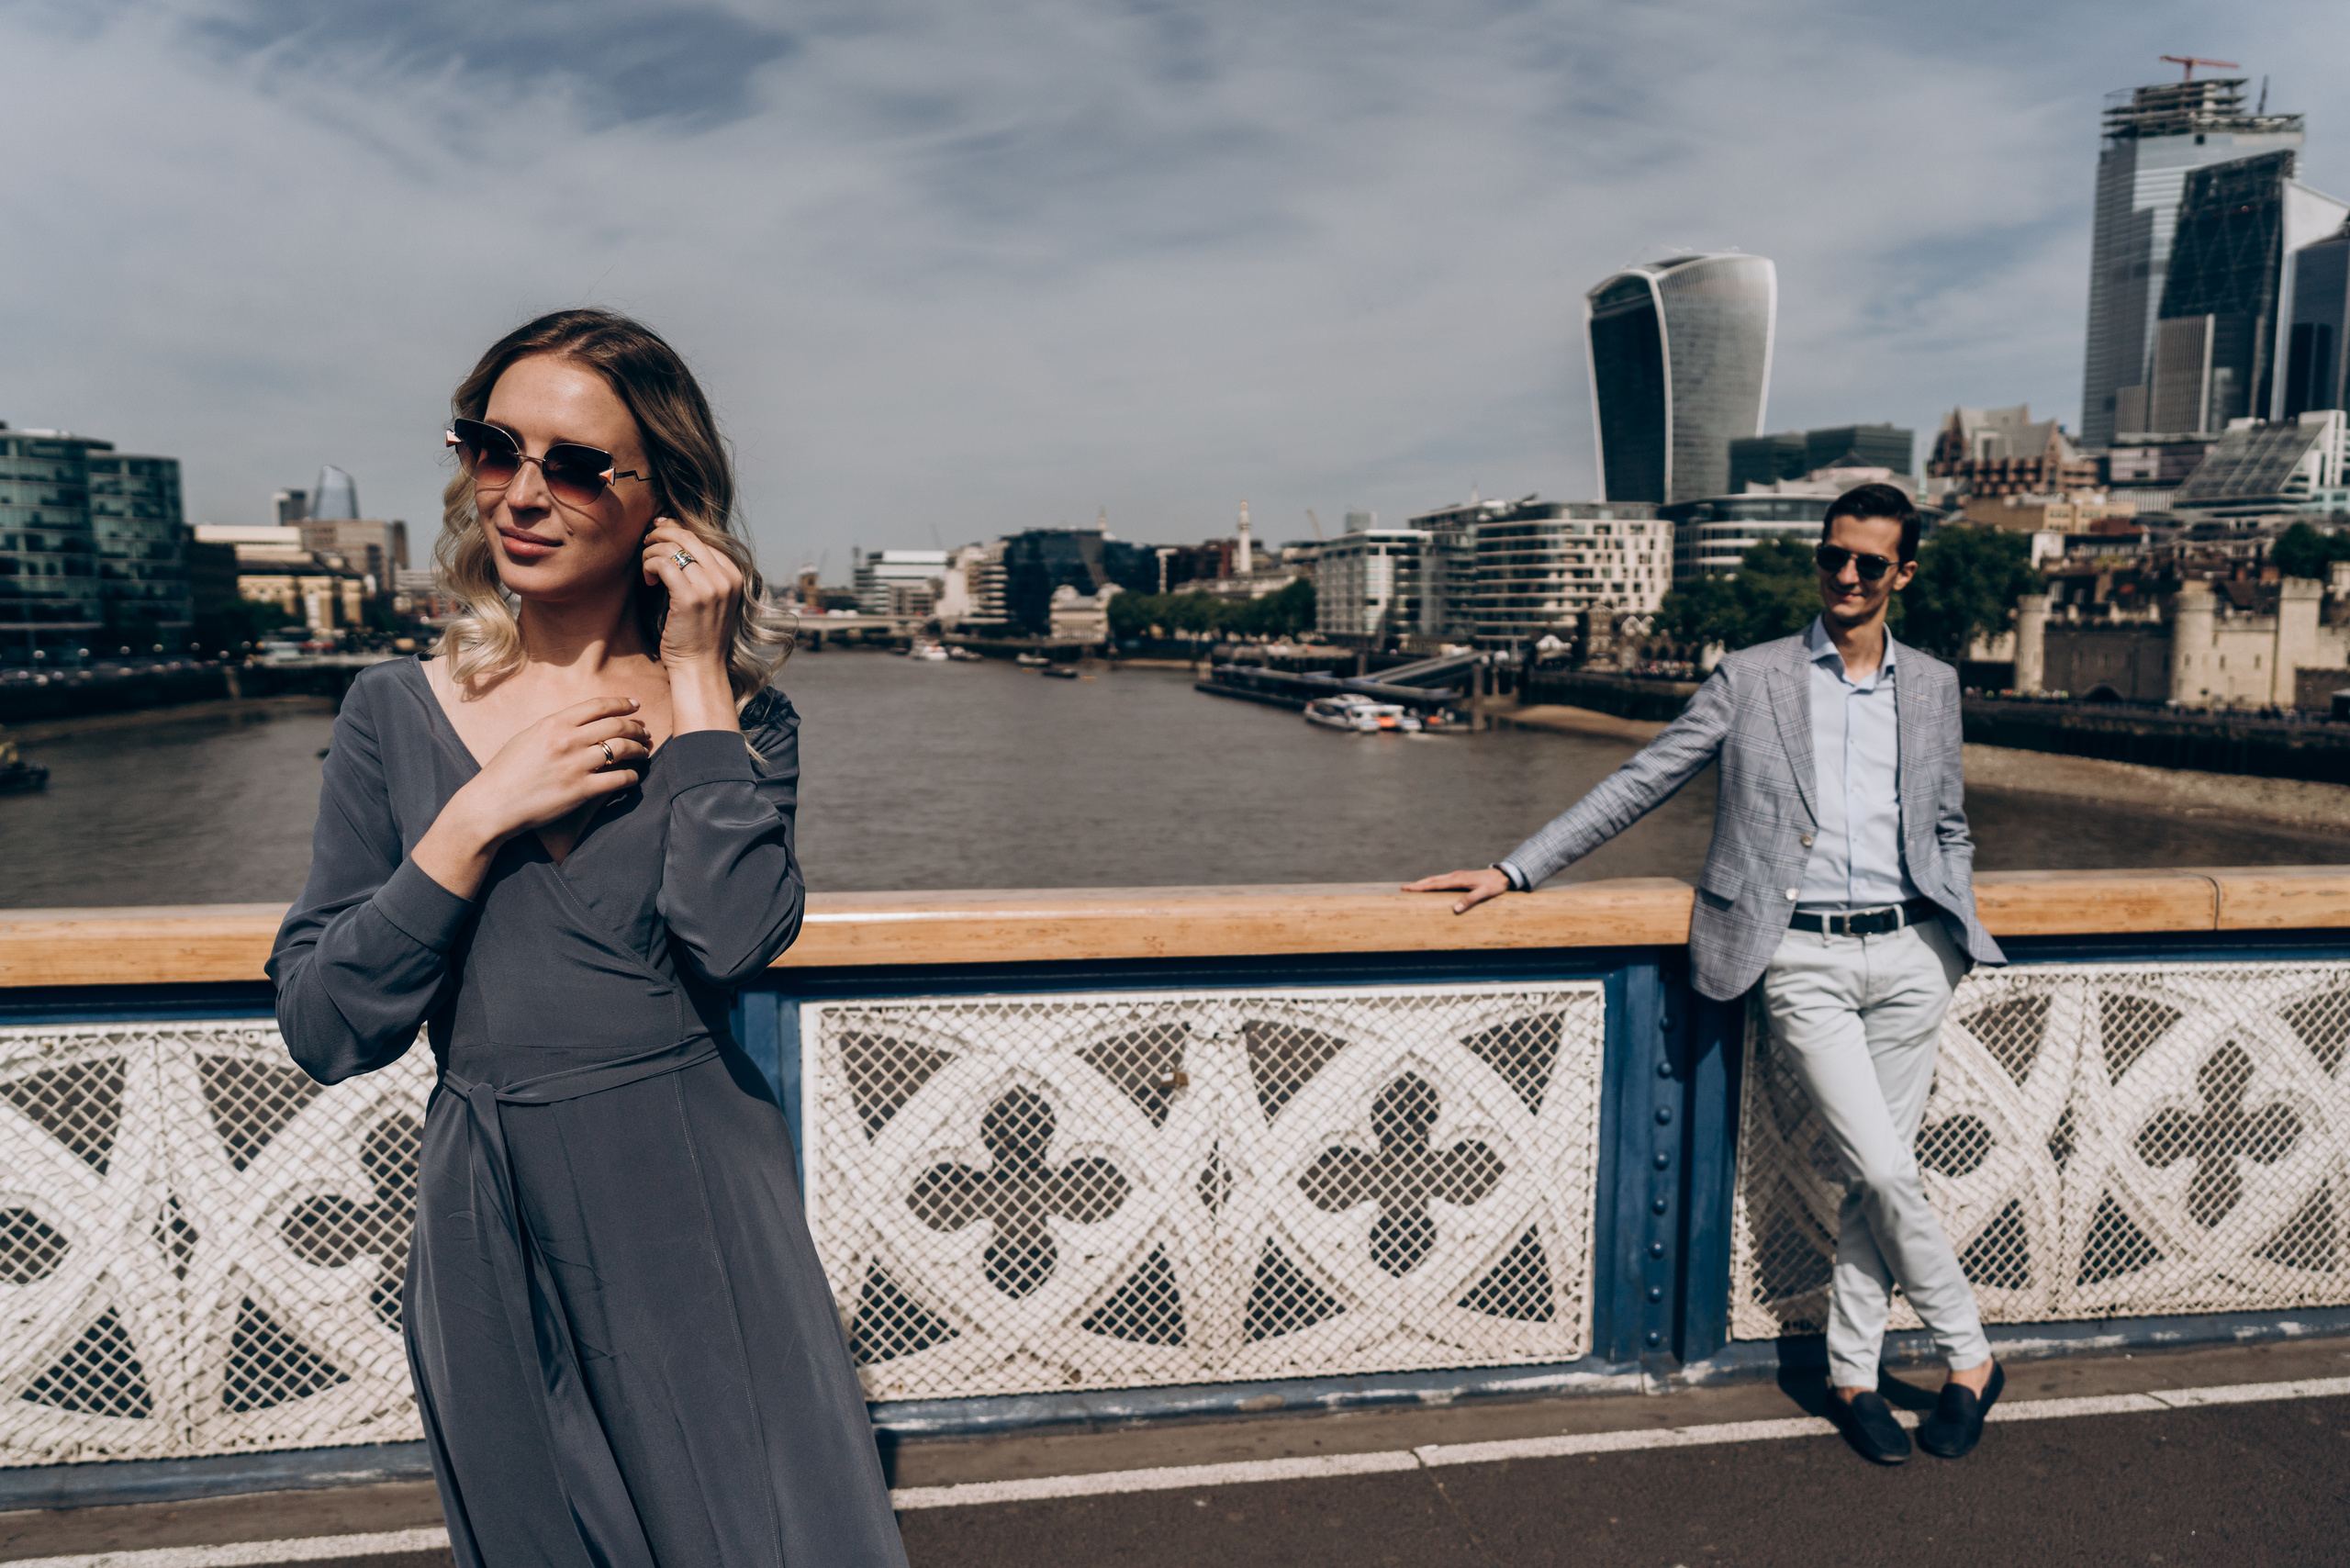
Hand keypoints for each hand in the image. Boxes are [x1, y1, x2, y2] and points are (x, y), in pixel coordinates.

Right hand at [413, 698, 650, 897]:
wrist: (491, 804)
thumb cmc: (504, 772)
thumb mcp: (527, 738)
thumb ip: (554, 728)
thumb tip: (579, 723)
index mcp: (554, 723)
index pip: (598, 706)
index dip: (621, 704)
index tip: (635, 706)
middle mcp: (567, 740)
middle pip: (616, 725)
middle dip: (636, 727)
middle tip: (645, 732)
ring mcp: (576, 765)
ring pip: (622, 749)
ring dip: (639, 750)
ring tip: (644, 752)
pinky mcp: (581, 790)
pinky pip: (619, 779)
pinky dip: (632, 776)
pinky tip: (634, 777)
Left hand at [642, 519, 743, 672]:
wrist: (700, 666)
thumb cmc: (699, 633)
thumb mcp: (711, 597)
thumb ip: (702, 571)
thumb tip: (675, 538)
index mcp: (734, 575)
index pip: (702, 539)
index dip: (676, 530)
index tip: (659, 534)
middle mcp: (726, 578)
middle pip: (688, 536)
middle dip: (661, 533)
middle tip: (646, 541)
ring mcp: (710, 587)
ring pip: (672, 548)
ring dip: (651, 552)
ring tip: (646, 567)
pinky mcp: (690, 597)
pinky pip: (664, 564)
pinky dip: (650, 565)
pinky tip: (648, 580)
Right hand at [1402, 867, 1512, 914]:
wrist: (1502, 875)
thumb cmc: (1494, 885)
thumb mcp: (1483, 894)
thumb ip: (1469, 900)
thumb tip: (1455, 909)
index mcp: (1458, 879)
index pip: (1435, 884)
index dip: (1421, 887)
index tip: (1408, 889)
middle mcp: (1455, 876)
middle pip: (1432, 880)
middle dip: (1417, 884)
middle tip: (1403, 888)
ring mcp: (1457, 875)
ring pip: (1436, 879)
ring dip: (1423, 883)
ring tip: (1412, 887)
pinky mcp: (1460, 877)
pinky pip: (1441, 880)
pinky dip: (1432, 883)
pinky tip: (1430, 886)